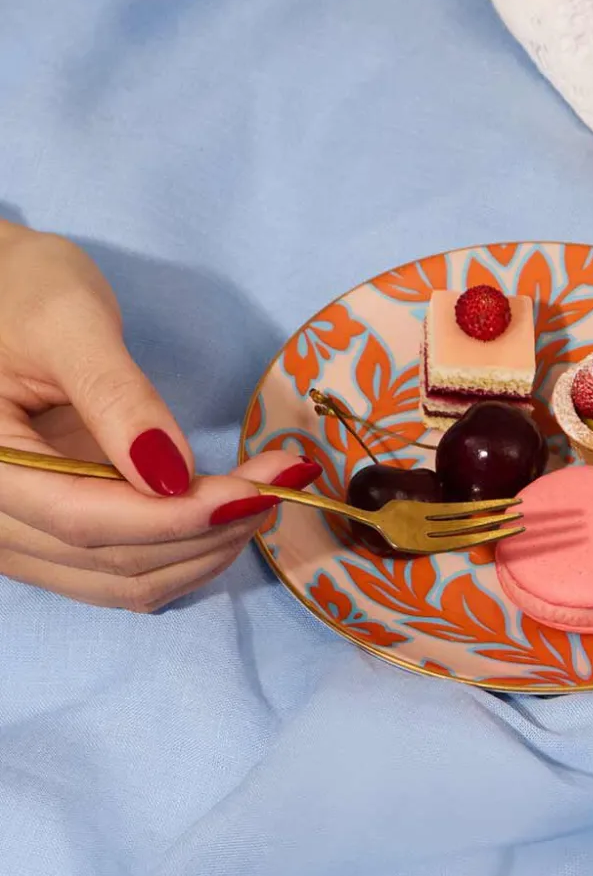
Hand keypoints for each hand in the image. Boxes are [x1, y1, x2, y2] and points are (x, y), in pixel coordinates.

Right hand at [0, 222, 317, 610]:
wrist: (0, 299)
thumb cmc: (19, 291)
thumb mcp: (69, 324)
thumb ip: (116, 398)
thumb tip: (172, 474)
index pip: (86, 521)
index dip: (180, 517)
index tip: (257, 489)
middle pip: (115, 562)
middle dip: (210, 530)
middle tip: (282, 480)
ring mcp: (23, 540)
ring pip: (127, 584)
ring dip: (208, 549)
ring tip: (265, 491)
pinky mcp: (55, 541)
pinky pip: (125, 576)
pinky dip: (187, 554)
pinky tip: (229, 511)